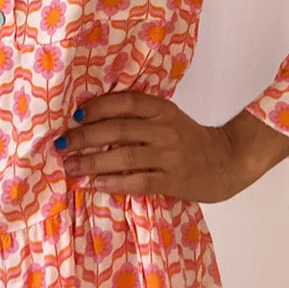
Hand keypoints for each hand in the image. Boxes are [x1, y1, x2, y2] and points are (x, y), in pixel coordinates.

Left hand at [54, 92, 258, 203]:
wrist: (228, 161)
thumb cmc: (189, 140)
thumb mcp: (168, 118)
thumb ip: (139, 117)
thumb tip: (90, 120)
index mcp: (162, 109)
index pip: (126, 103)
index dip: (99, 107)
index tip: (75, 115)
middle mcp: (165, 129)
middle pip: (118, 130)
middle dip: (85, 137)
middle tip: (61, 144)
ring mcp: (170, 155)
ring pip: (124, 157)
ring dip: (92, 163)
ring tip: (70, 167)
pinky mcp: (173, 180)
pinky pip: (138, 181)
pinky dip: (115, 183)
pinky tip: (96, 184)